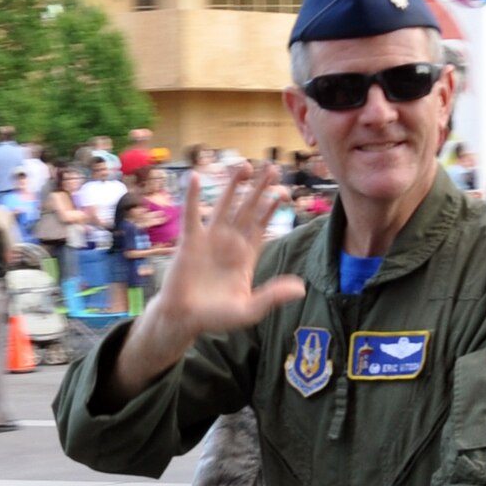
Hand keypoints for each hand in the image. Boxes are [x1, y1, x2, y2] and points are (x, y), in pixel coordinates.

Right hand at [148, 165, 306, 352]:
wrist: (185, 320)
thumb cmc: (216, 317)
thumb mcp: (249, 310)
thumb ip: (273, 296)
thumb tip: (301, 289)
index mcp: (246, 256)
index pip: (262, 225)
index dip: (273, 208)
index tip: (285, 192)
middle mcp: (229, 242)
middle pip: (248, 209)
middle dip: (260, 189)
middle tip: (272, 168)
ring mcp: (210, 239)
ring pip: (224, 205)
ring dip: (233, 185)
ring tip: (244, 165)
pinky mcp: (190, 241)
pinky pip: (191, 214)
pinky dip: (191, 196)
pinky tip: (194, 176)